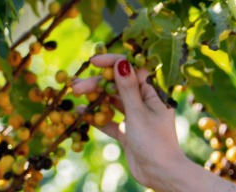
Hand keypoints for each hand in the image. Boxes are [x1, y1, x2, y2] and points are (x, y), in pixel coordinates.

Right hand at [70, 54, 186, 189]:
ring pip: (113, 101)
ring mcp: (136, 117)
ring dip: (95, 98)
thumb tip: (121, 63)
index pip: (133, 69)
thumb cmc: (154, 141)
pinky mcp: (128, 132)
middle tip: (76, 86)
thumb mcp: (138, 112)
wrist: (160, 174)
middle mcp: (145, 101)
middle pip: (119, 85)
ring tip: (75, 94)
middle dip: (97, 84)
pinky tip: (80, 113)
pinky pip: (111, 120)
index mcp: (154, 92)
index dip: (113, 62)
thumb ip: (127, 88)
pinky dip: (97, 116)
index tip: (94, 61)